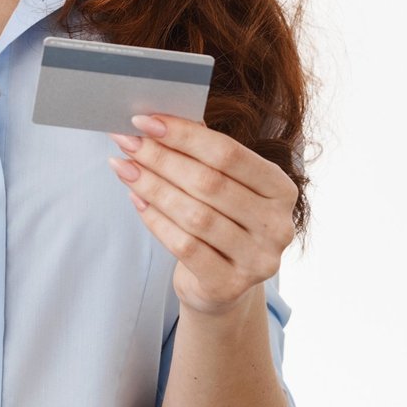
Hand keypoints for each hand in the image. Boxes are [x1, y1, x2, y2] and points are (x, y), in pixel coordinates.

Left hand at [107, 114, 295, 318]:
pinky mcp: (229, 286)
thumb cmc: (221, 223)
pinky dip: (155, 220)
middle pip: (209, 183)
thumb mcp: (224, 186)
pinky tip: (137, 200)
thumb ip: (203, 153)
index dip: (184, 135)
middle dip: (161, 158)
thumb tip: (158, 120)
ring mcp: (257, 260)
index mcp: (282, 190)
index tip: (145, 120)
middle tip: (127, 142)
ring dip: (152, 186)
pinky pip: (184, 246)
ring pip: (194, 215)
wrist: (223, 285)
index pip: (229, 154)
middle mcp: (277, 226)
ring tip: (124, 167)